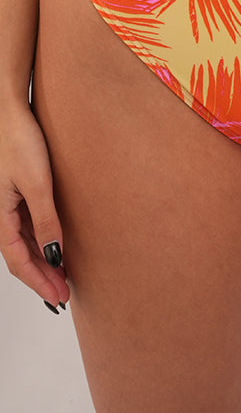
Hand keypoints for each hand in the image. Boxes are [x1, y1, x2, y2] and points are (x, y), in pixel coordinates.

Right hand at [0, 101, 68, 310]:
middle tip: (64, 298)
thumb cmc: (21, 143)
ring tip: (63, 280)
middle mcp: (2, 214)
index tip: (57, 299)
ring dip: (43, 263)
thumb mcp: (37, 184)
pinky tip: (56, 249)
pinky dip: (42, 244)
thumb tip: (53, 256)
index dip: (38, 282)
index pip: (18, 261)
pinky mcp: (21, 193)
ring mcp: (11, 205)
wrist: (13, 113)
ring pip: (26, 244)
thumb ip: (45, 221)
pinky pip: (29, 228)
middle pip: (21, 256)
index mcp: (0, 216)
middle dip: (42, 278)